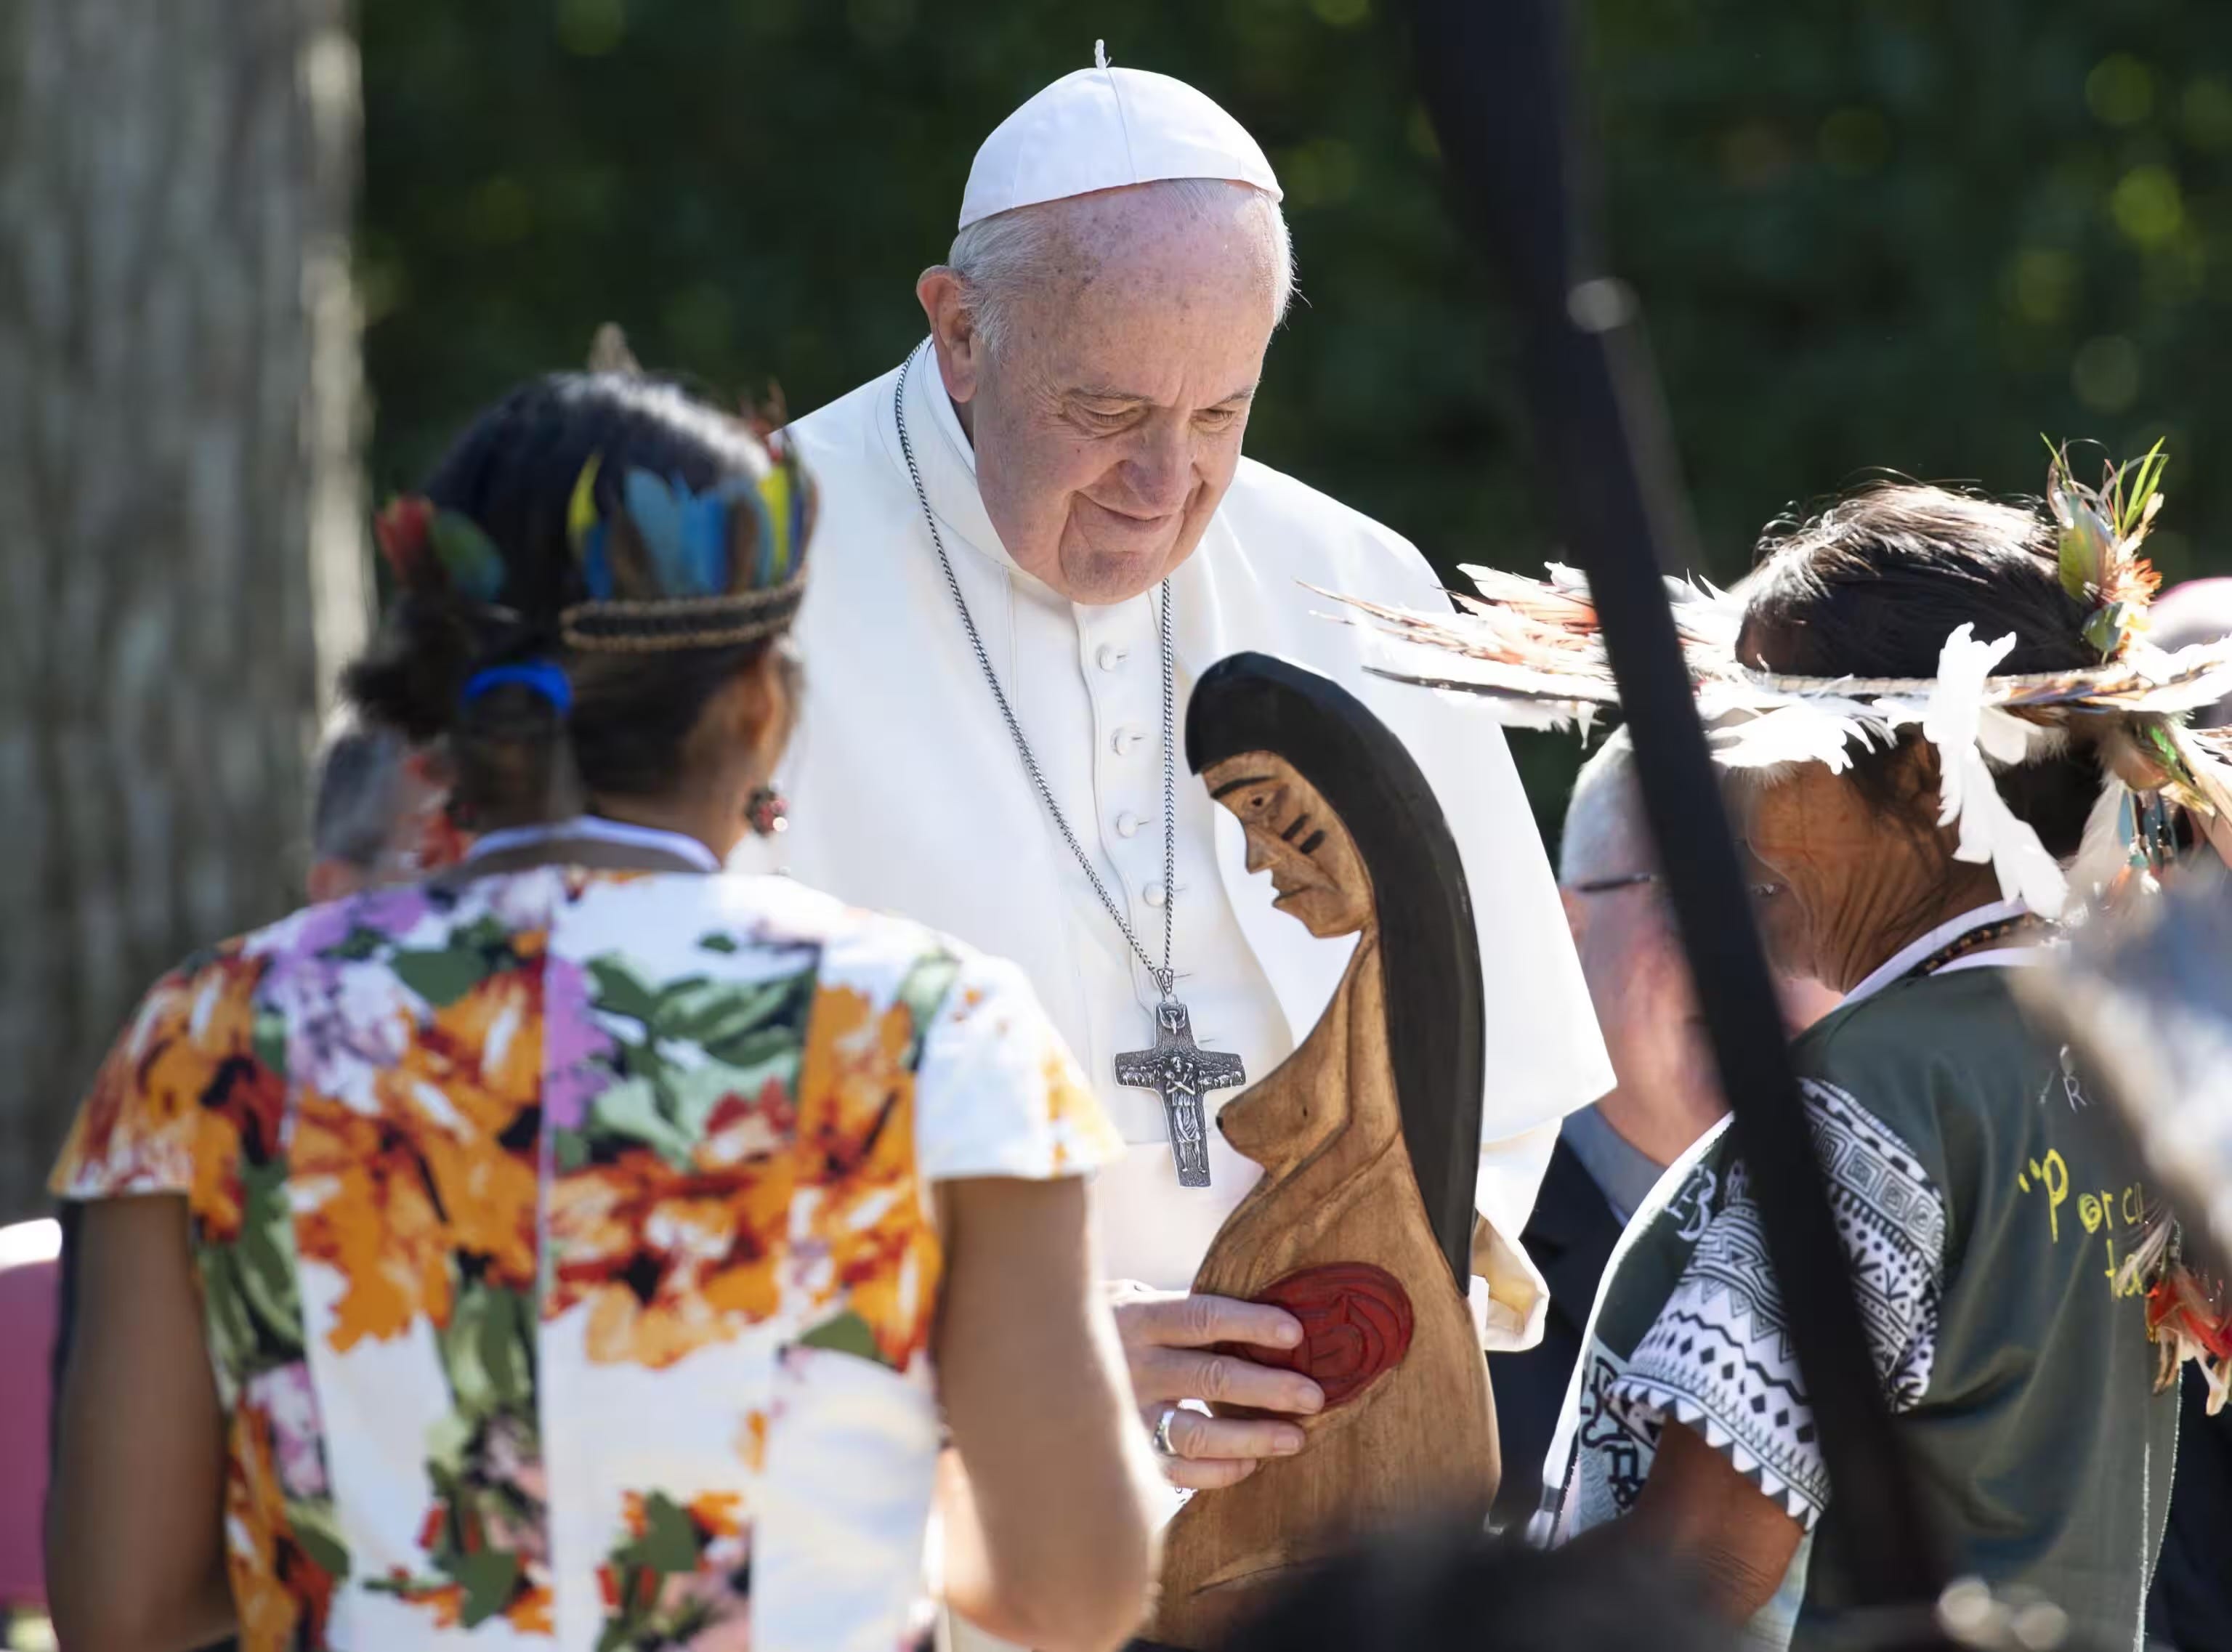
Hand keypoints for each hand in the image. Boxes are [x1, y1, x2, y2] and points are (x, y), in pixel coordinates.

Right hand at [1108, 1284, 1324, 1489]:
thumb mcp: (1127, 1300)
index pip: (1203, 1317)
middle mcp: (1131, 1365)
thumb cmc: (1098, 1326)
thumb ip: (1175, 1307)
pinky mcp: (1123, 1452)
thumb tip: (1251, 1313)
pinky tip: (1250, 1464)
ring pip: (1197, 1433)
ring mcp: (1124, 1414)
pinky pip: (1176, 1471)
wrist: (1028, 1369)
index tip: (1296, 1334)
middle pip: (1211, 1376)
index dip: (1251, 1324)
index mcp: (1137, 1316)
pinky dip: (1217, 1472)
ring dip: (1252, 1437)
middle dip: (1270, 1388)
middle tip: (1315, 1396)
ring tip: (1295, 1439)